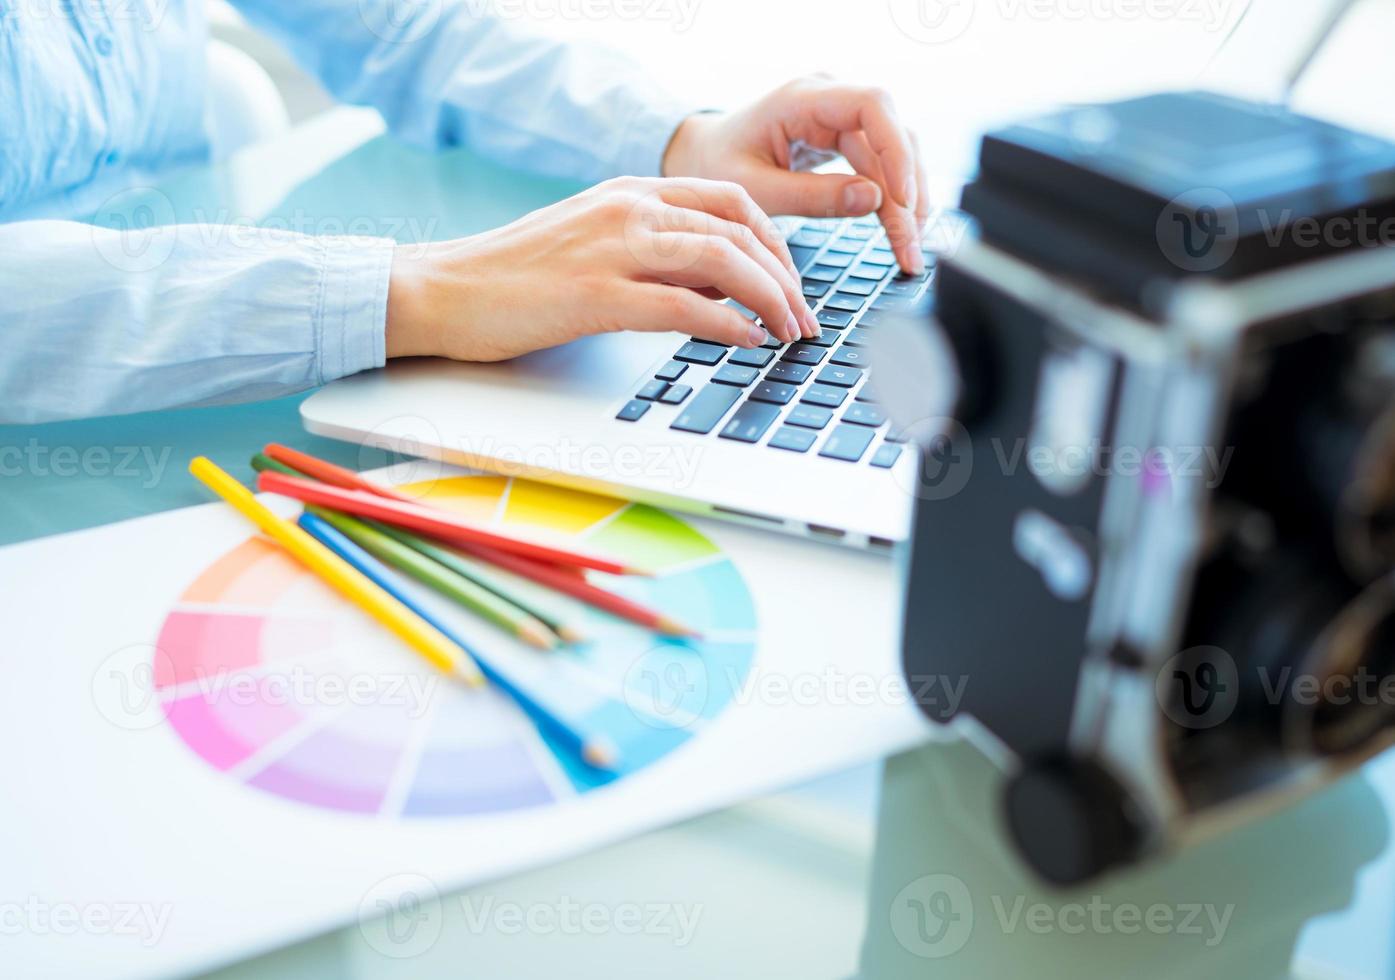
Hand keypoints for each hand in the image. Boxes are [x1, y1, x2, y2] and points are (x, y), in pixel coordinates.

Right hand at [385, 176, 821, 359]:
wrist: (443, 290)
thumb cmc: (515, 278)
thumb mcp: (595, 247)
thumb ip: (656, 256)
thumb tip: (721, 286)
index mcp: (629, 193)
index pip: (730, 200)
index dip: (776, 242)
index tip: (793, 282)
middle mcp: (627, 209)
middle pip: (738, 227)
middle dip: (786, 276)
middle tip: (805, 318)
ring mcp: (610, 247)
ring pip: (721, 259)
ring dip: (769, 298)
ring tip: (788, 333)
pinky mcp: (594, 294)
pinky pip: (683, 306)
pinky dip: (727, 325)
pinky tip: (747, 343)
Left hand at [662, 75, 929, 273]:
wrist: (701, 156)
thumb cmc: (716, 166)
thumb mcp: (755, 189)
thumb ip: (811, 196)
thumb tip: (873, 201)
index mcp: (802, 98)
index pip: (872, 106)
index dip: (895, 150)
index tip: (901, 200)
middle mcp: (829, 98)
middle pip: (892, 134)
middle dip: (907, 192)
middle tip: (910, 247)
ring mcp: (839, 117)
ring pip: (895, 153)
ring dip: (906, 202)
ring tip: (909, 249)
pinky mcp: (843, 138)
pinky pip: (880, 165)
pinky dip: (891, 201)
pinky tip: (900, 232)